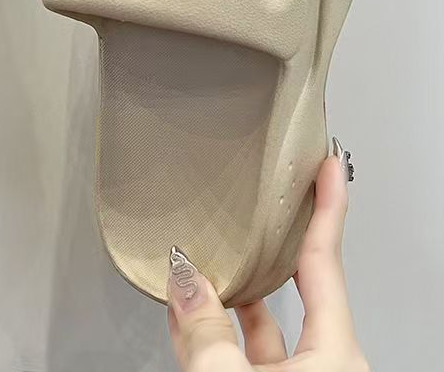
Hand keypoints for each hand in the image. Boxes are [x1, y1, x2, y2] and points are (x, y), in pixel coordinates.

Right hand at [167, 152, 368, 370]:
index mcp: (335, 357)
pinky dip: (216, 329)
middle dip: (271, 245)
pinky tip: (188, 313)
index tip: (329, 168)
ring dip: (230, 293)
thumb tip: (184, 280)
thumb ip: (206, 329)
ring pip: (264, 324)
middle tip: (262, 205)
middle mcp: (325, 367)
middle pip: (295, 288)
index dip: (329, 208)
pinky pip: (244, 351)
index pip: (328, 263)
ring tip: (198, 263)